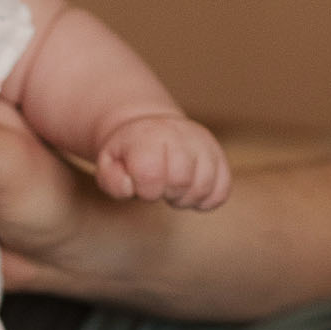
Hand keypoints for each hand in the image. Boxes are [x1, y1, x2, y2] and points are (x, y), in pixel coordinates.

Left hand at [93, 112, 231, 210]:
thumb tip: (132, 187)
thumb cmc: (128, 154)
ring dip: (186, 198)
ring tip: (172, 188)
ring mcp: (205, 145)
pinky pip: (222, 192)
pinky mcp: (220, 157)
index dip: (145, 189)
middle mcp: (182, 135)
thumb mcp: (109, 164)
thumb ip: (113, 181)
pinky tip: (189, 191)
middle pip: (181, 181)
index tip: (142, 185)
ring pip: (204, 188)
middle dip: (167, 193)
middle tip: (159, 187)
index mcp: (149, 135)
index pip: (151, 174)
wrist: (151, 129)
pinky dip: (205, 200)